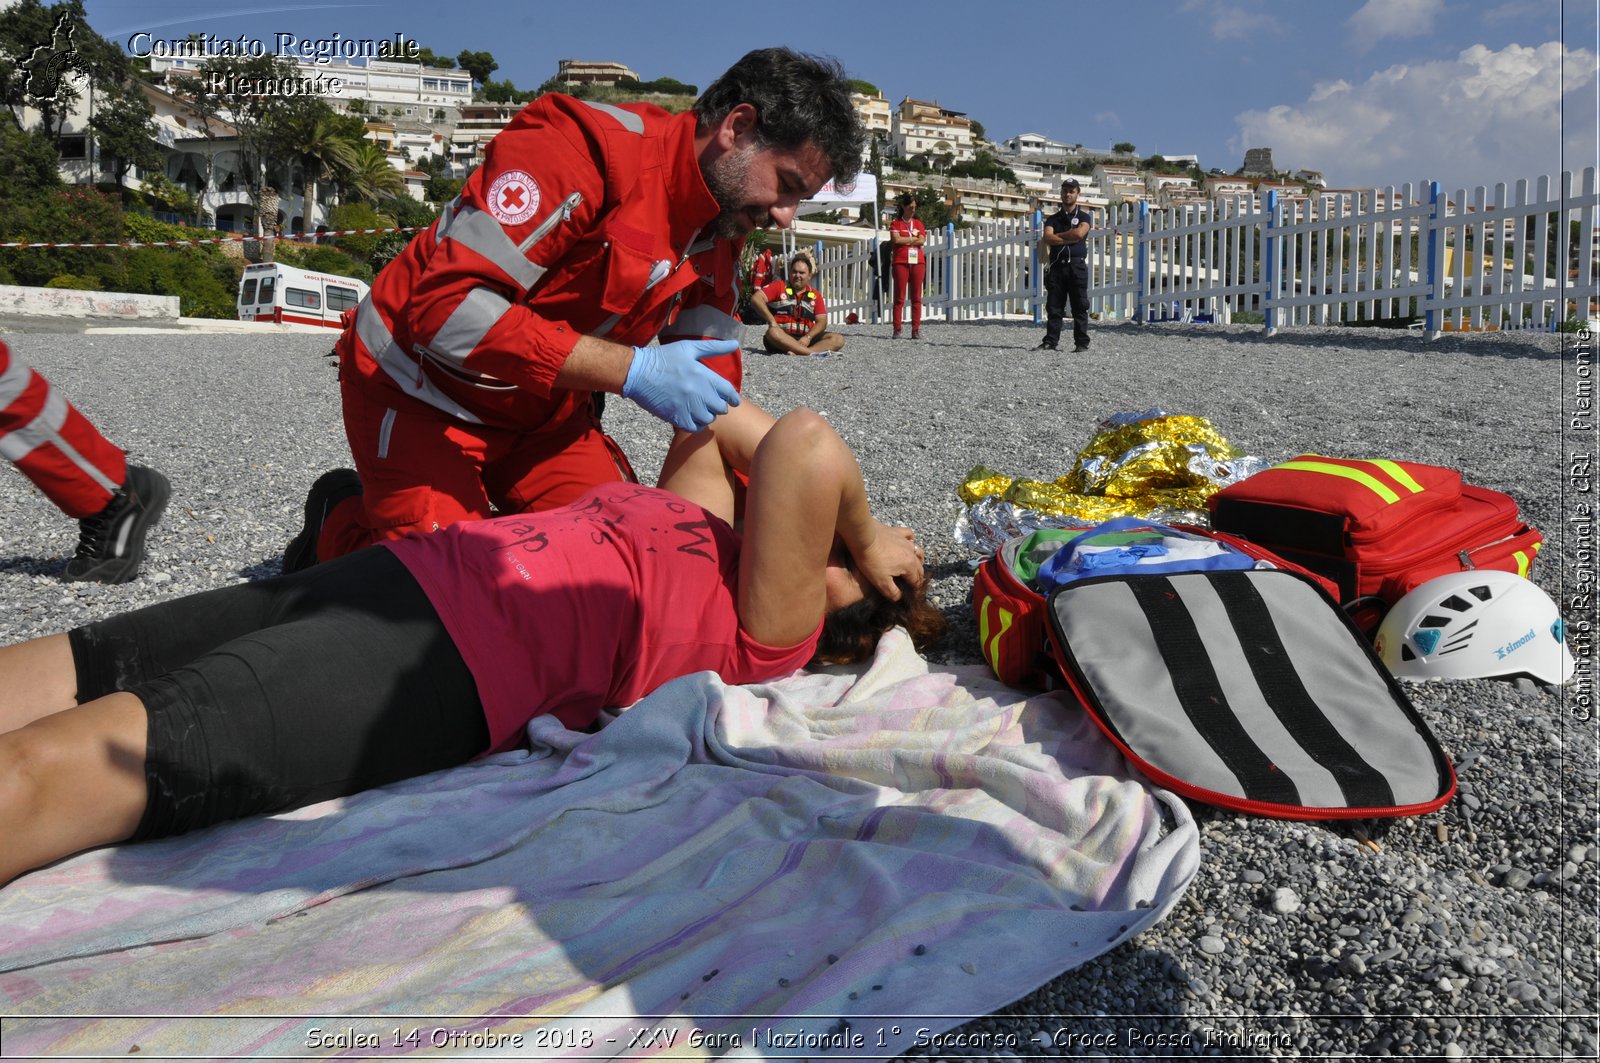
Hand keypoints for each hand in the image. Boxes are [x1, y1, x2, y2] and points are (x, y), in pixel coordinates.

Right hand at [622, 340, 740, 431]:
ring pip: (708, 419)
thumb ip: (714, 348)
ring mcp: (688, 406)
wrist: (637, 372)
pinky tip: (692, 417)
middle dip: (718, 405)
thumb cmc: (664, 358)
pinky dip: (696, 424)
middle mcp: (698, 392)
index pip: (728, 392)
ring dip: (707, 415)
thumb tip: (734, 344)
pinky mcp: (676, 417)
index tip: (733, 400)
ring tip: (701, 409)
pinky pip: (695, 427)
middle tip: (711, 402)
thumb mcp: (689, 348)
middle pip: (720, 407)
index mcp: (704, 375)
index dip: (733, 398)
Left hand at [851, 521, 924, 601]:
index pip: (917, 581)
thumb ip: (892, 592)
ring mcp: (905, 541)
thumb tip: (900, 598)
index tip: (913, 595)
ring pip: (919, 551)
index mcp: (909, 566)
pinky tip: (907, 542)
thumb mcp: (881, 582)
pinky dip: (911, 540)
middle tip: (914, 583)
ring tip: (915, 564)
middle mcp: (911, 553)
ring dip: (919, 560)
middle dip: (919, 577)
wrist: (863, 537)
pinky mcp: (897, 532)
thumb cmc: (871, 561)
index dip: (915, 590)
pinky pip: (909, 535)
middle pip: (920, 568)